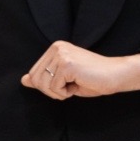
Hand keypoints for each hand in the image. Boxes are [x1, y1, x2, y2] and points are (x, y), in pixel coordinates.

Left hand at [22, 41, 139, 99]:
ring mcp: (61, 54)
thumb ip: (43, 78)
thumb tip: (23, 80)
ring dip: (57, 93)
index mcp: (55, 48)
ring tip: (73, 86)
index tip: (65, 85)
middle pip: (35, 79)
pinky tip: (78, 85)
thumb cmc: (93, 79)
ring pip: (42, 84)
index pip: (33, 73)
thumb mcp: (64, 79)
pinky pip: (54, 88)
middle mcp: (56, 47)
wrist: (116, 75)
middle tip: (69, 88)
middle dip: (50, 91)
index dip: (46, 87)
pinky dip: (65, 93)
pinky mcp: (67, 64)